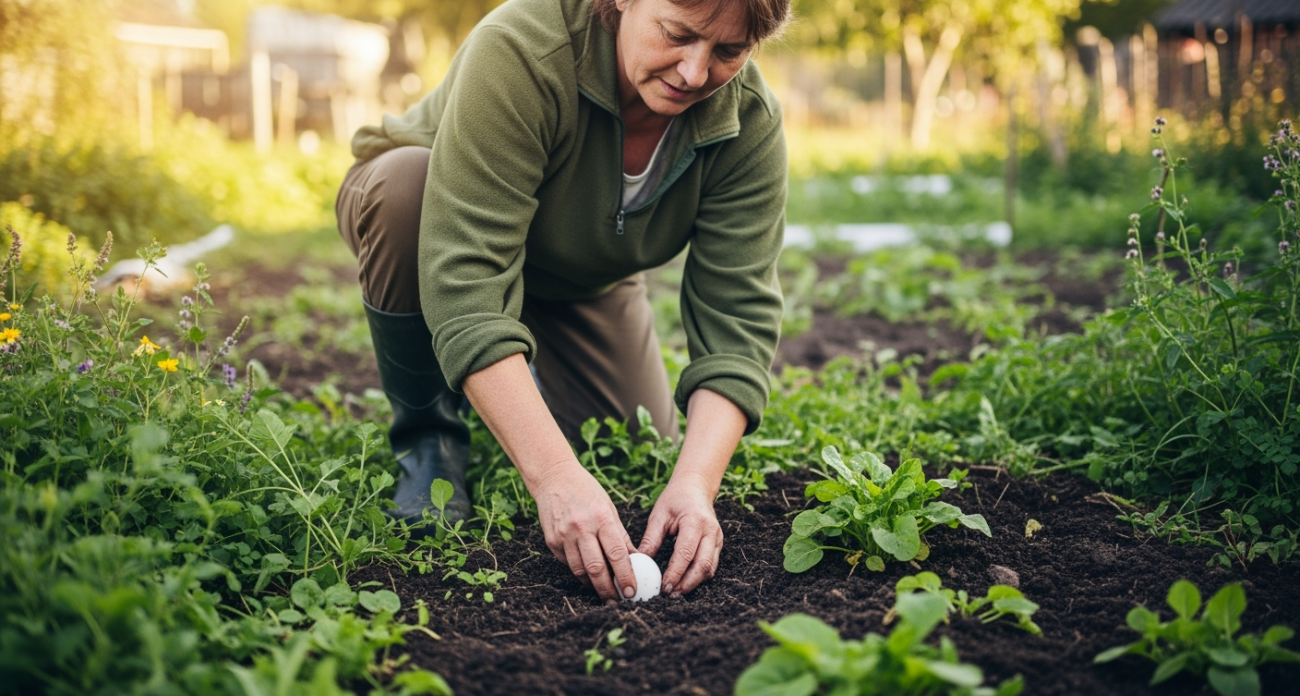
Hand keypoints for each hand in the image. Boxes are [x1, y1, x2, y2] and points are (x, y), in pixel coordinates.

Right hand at [533, 463, 638, 604]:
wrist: (554, 478)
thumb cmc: (587, 492)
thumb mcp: (609, 508)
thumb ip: (620, 536)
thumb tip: (636, 561)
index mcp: (601, 518)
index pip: (617, 554)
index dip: (625, 576)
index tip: (632, 591)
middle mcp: (581, 528)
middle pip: (596, 568)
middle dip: (608, 589)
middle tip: (617, 601)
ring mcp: (564, 535)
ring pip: (580, 570)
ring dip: (593, 585)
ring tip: (604, 592)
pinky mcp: (551, 541)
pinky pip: (567, 563)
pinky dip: (579, 572)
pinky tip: (587, 575)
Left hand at [638, 473, 722, 594]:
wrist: (695, 486)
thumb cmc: (675, 498)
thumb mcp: (659, 515)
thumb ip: (651, 539)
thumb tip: (640, 562)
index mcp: (695, 521)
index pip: (686, 553)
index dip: (676, 572)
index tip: (664, 586)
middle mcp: (710, 531)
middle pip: (703, 565)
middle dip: (687, 584)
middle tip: (670, 594)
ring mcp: (718, 538)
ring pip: (710, 568)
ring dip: (694, 583)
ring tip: (676, 592)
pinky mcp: (718, 543)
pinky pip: (711, 565)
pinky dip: (699, 576)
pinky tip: (685, 583)